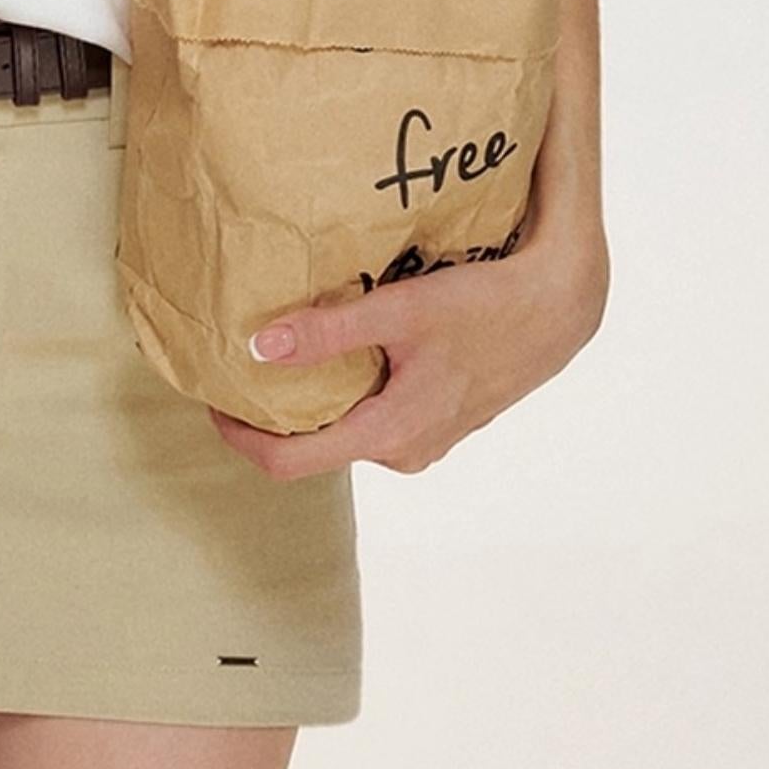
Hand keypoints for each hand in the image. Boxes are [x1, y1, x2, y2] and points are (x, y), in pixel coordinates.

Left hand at [209, 236, 609, 480]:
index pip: (290, 463)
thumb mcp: (403, 311)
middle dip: (271, 413)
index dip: (240, 438)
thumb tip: (258, 346)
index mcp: (390, 434)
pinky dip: (346, 389)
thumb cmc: (485, 304)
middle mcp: (404, 450)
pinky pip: (373, 414)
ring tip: (277, 351)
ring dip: (311, 399)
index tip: (209, 401)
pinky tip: (336, 346)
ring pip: (346, 427)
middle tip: (234, 364)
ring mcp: (423, 438)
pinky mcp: (436, 417)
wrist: (560, 307)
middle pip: (313, 447)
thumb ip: (330, 331)